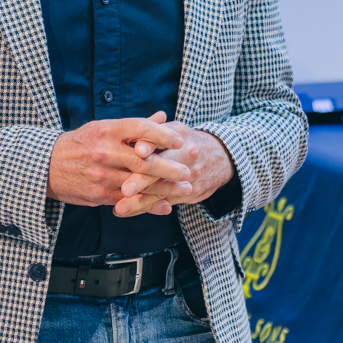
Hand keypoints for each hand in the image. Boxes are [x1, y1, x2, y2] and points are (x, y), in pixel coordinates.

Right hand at [47, 113, 190, 209]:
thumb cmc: (80, 144)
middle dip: (170, 167)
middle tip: (187, 170)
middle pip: (144, 160)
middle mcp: (105, 152)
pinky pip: (129, 200)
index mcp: (106, 130)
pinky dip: (148, 204)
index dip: (163, 135)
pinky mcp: (99, 194)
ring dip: (165, 188)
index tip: (179, 140)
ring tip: (185, 189)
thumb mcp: (103, 128)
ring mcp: (102, 175)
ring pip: (140, 184)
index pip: (141, 129)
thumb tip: (162, 117)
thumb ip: (134, 126)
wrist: (46, 166)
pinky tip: (164, 205)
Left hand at [116, 127, 236, 216]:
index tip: (138, 151)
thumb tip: (131, 139)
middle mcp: (187, 156)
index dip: (150, 145)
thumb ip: (153, 132)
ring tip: (119, 209)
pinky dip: (145, 208)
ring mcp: (190, 177)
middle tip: (125, 189)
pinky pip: (164, 202)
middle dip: (142, 180)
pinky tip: (126, 212)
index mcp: (180, 138)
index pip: (163, 141)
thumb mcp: (175, 130)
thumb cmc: (187, 141)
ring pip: (162, 191)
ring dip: (140, 202)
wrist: (222, 157)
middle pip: (162, 169)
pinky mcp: (190, 193)